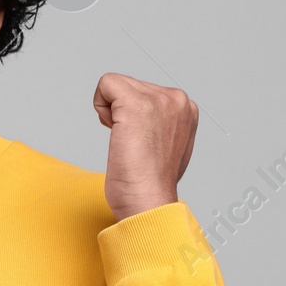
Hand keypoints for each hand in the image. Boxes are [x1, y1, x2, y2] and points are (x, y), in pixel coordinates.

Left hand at [92, 73, 198, 220]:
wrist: (148, 202)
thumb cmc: (152, 184)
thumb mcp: (167, 145)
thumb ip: (160, 124)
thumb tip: (144, 120)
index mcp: (186, 109)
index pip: (144, 92)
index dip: (134, 117)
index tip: (143, 142)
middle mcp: (177, 100)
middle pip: (129, 85)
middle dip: (121, 112)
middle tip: (132, 143)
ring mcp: (159, 100)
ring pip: (116, 85)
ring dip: (111, 111)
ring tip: (126, 140)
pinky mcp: (137, 104)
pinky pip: (106, 84)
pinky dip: (100, 104)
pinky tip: (113, 130)